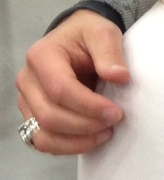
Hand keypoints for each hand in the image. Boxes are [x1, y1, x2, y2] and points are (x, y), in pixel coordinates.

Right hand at [15, 11, 128, 154]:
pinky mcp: (33, 116)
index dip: (89, 106)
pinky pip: (44, 142)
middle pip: (49, 116)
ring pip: (43, 135)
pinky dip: (69, 147)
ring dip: (77, 141)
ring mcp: (27, 101)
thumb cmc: (88, 35)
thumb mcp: (103, 32)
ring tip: (106, 133)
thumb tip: (120, 77)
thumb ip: (110, 52)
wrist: (77, 40)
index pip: (60, 89)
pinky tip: (93, 139)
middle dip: (86, 125)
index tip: (117, 113)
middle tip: (115, 121)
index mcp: (41, 57)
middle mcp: (27, 80)